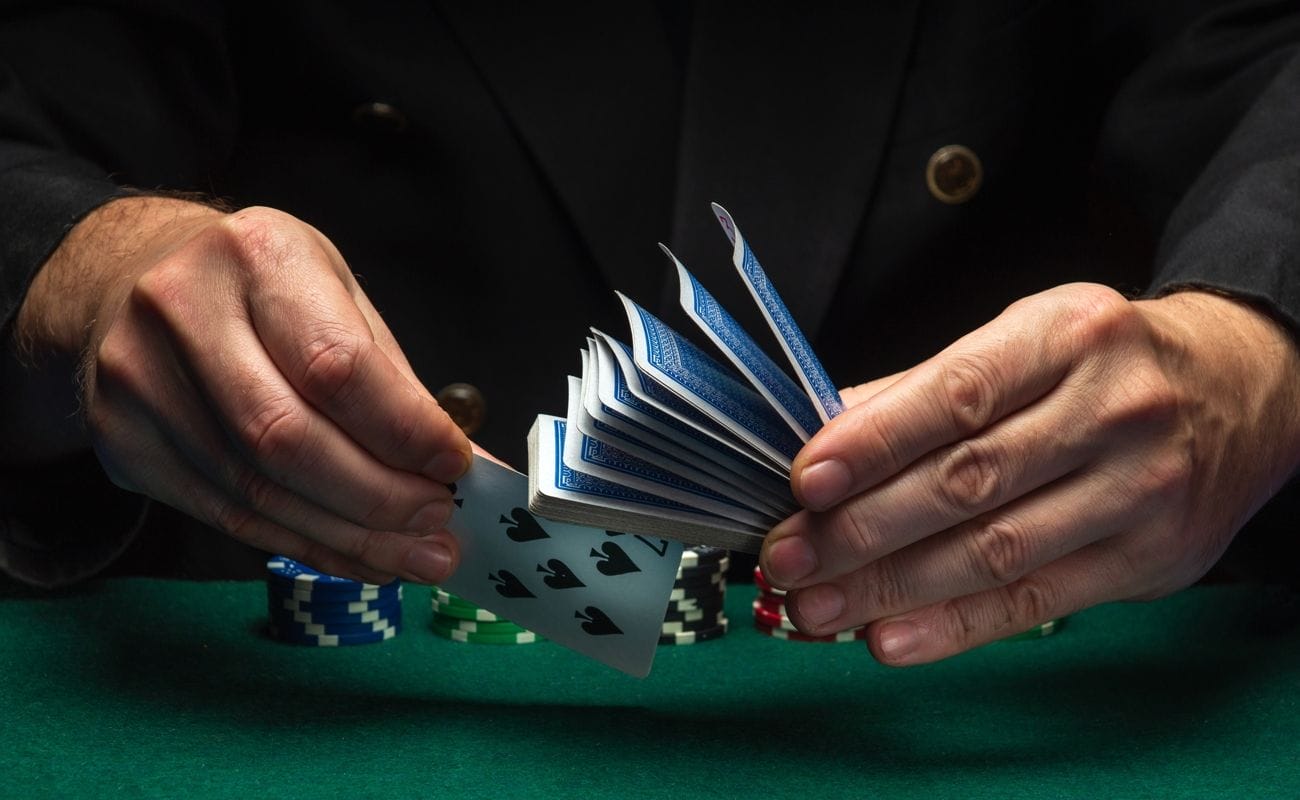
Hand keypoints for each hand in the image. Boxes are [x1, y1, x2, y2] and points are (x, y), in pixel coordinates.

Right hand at [15, 198, 471, 582]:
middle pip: (288, 439)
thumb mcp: (339, 297)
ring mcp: (139, 382)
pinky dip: (305, 545)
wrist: (131, 281)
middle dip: (379, 499)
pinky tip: (358, 556)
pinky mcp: (123, 443)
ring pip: (256, 492)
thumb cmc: (263, 290)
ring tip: (414, 557)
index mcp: (256, 257)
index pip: (337, 366)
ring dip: (350, 537)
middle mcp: (182, 313)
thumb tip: (471, 469)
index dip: (404, 430)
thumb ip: (398, 382)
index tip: (455, 467)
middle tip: (439, 529)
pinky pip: (227, 516)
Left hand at [760, 283, 1299, 664]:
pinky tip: (889, 639)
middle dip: (862, 528)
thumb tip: (819, 438)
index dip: (874, 442)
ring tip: (816, 608)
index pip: (957, 394)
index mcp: (1066, 336)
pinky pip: (1037, 602)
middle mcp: (1112, 409)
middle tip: (787, 558)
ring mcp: (1139, 490)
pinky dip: (954, 626)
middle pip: (967, 481)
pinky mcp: (1150, 560)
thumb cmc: (1102, 364)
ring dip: (891, 588)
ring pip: (995, 550)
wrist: (1244, 389)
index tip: (802, 481)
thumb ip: (922, 389)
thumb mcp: (1025, 341)